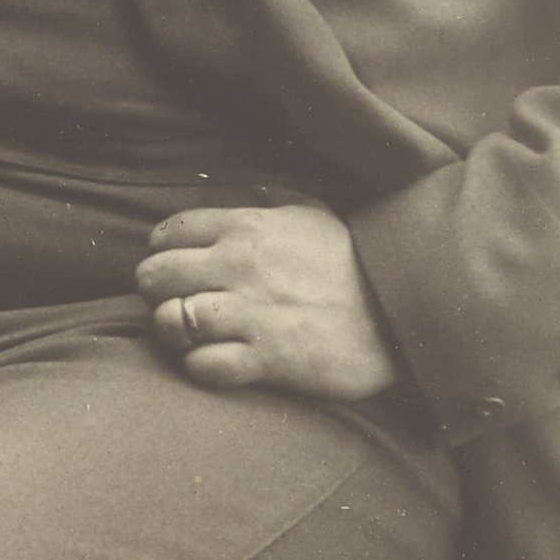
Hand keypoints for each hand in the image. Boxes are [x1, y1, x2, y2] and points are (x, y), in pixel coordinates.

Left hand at [138, 203, 398, 408]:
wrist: (404, 311)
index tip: (179, 267)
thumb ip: (273, 203)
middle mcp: (240, 266)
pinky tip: (218, 362)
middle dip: (158, 293)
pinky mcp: (267, 358)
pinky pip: (203, 365)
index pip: (168, 232)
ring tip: (193, 336)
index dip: (164, 252)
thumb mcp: (313, 215)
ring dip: (174, 332)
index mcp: (246, 226)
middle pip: (154, 276)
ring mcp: (251, 313)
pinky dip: (201, 367)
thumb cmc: (355, 262)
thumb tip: (252, 193)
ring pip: (170, 322)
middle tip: (179, 303)